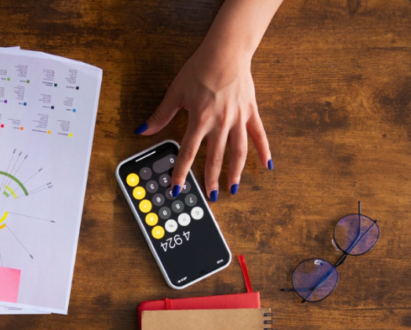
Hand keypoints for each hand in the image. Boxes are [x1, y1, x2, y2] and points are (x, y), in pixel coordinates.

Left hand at [136, 47, 271, 200]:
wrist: (226, 51)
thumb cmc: (200, 69)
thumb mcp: (176, 92)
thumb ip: (161, 115)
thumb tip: (143, 130)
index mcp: (200, 120)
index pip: (187, 153)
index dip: (181, 173)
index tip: (177, 188)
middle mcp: (220, 123)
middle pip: (214, 158)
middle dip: (211, 179)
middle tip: (210, 196)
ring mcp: (238, 119)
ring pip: (238, 152)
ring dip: (235, 172)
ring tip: (233, 188)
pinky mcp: (251, 112)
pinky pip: (259, 135)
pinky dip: (264, 150)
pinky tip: (267, 165)